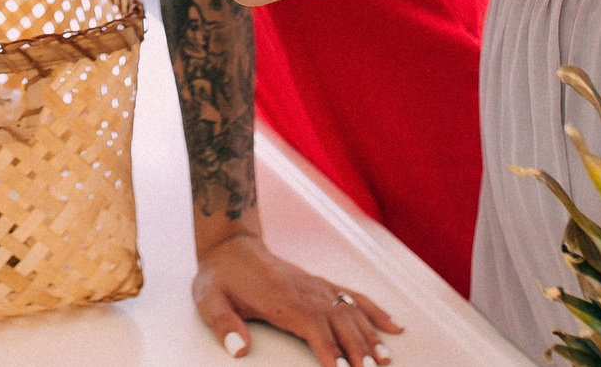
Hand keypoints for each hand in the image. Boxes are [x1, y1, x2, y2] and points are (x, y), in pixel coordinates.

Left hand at [192, 234, 398, 366]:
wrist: (231, 245)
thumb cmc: (221, 276)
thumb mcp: (208, 299)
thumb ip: (223, 324)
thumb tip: (238, 349)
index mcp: (280, 298)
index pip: (312, 326)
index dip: (330, 349)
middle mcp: (305, 291)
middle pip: (339, 321)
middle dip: (358, 349)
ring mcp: (316, 287)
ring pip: (351, 311)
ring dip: (370, 335)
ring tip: (386, 360)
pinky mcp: (320, 284)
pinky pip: (353, 296)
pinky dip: (374, 311)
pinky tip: (392, 326)